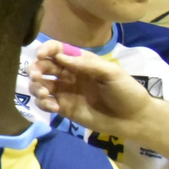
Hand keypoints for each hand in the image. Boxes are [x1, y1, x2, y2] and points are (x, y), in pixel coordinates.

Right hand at [29, 40, 154, 135]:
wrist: (133, 119)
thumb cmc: (126, 91)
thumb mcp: (111, 73)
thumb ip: (87, 64)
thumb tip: (60, 57)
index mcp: (80, 62)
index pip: (58, 50)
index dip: (46, 50)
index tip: (40, 55)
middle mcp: (69, 74)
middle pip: (44, 66)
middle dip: (35, 69)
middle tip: (36, 77)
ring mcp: (65, 91)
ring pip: (40, 85)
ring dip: (36, 87)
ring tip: (45, 94)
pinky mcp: (63, 108)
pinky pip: (44, 103)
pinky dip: (43, 103)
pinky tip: (54, 107)